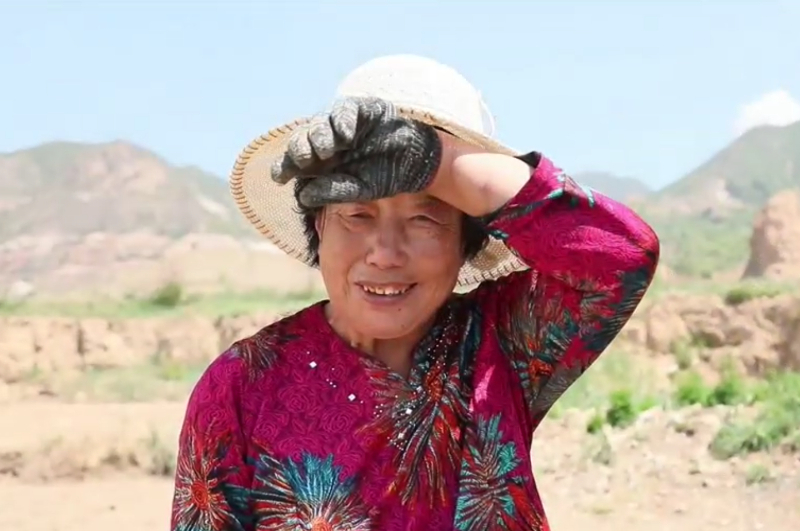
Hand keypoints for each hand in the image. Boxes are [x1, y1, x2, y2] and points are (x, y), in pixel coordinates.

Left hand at [270, 97, 441, 207]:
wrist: (419, 163)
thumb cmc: (387, 177)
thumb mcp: (359, 189)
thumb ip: (333, 191)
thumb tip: (304, 196)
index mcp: (324, 162)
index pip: (296, 161)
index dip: (285, 166)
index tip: (281, 177)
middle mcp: (329, 141)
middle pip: (303, 139)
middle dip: (300, 148)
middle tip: (306, 160)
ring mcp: (344, 124)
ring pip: (321, 122)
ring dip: (320, 134)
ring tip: (327, 150)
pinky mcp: (362, 109)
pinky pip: (345, 108)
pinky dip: (342, 119)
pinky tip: (346, 133)